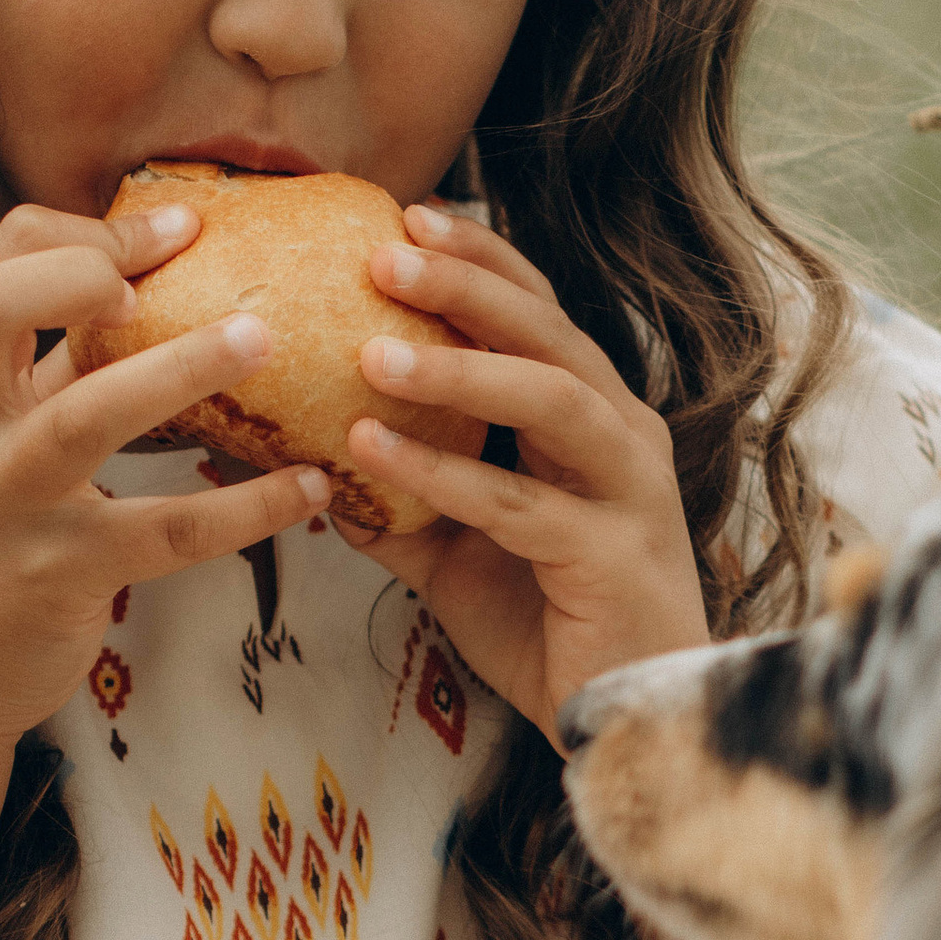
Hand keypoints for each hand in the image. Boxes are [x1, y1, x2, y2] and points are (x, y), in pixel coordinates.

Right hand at [0, 188, 329, 740]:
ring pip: (86, 417)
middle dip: (88, 269)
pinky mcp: (59, 576)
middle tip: (193, 249)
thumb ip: (41, 368)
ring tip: (265, 341)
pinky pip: (164, 534)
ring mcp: (9, 503)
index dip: (81, 234)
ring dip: (178, 370)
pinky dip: (243, 509)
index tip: (175, 226)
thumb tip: (134, 285)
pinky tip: (307, 490)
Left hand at [340, 204, 709, 742]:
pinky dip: (442, 473)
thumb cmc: (552, 626)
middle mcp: (620, 437)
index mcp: (593, 418)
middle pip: (549, 332)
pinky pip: (517, 503)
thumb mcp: (460, 554)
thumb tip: (315, 465)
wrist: (623, 722)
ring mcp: (625, 493)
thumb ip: (404, 504)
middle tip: (382, 251)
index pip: (540, 314)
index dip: (480, 262)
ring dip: (460, 367)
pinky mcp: (608, 557)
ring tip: (373, 350)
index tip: (406, 217)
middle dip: (466, 285)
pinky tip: (373, 450)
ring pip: (549, 398)